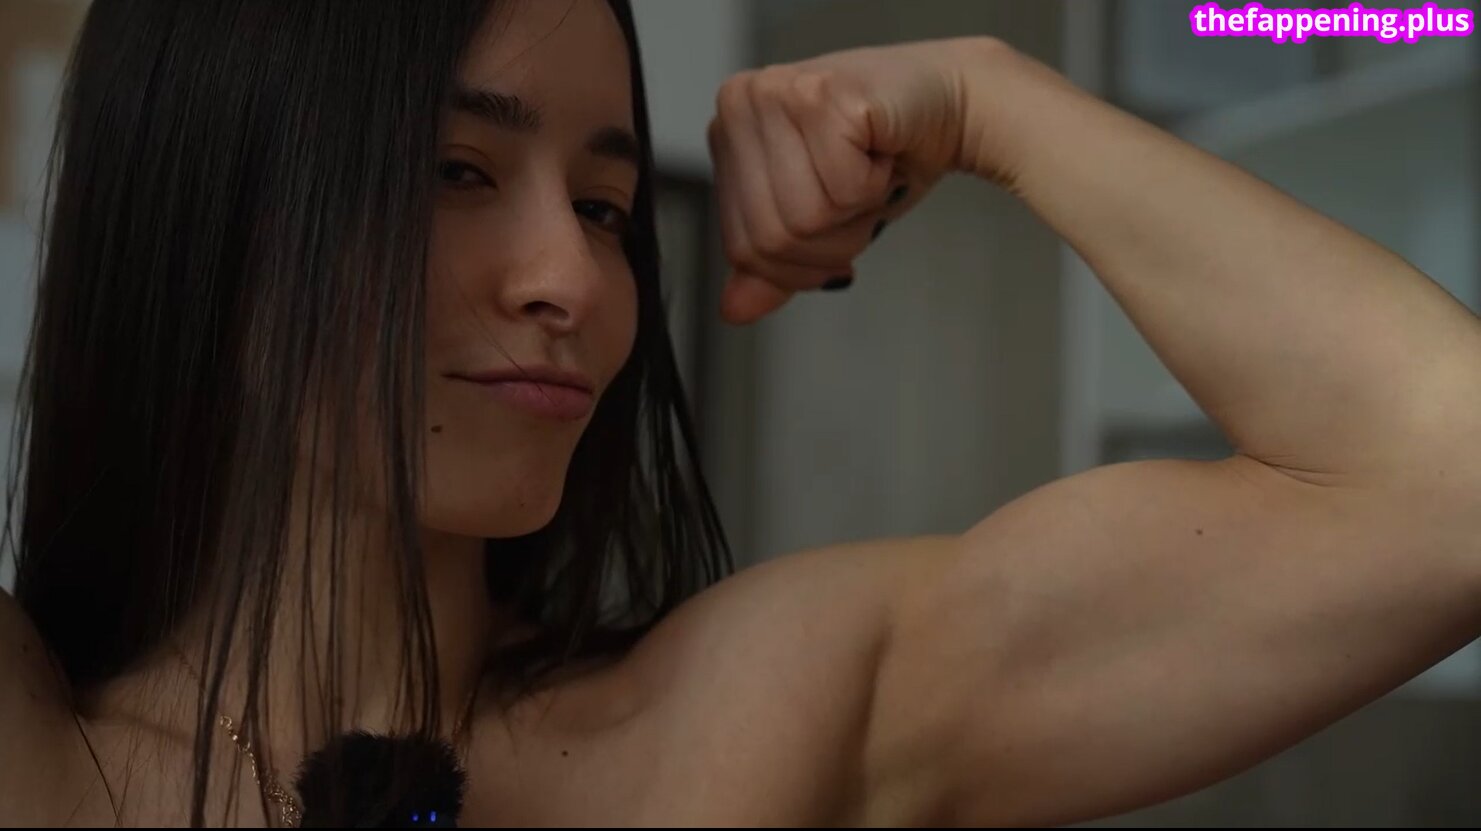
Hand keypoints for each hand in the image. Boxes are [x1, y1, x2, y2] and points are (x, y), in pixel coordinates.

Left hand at [707, 38, 990, 323]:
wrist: (950, 104)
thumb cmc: (884, 156)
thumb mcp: (819, 221)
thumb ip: (773, 263)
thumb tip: (734, 311)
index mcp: (727, 133)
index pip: (741, 247)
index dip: (798, 265)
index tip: (837, 229)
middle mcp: (738, 104)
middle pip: (771, 239)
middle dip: (832, 242)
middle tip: (861, 198)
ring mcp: (776, 93)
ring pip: (803, 219)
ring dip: (856, 215)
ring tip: (871, 173)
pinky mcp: (821, 94)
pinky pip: (841, 191)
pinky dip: (875, 186)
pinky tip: (882, 150)